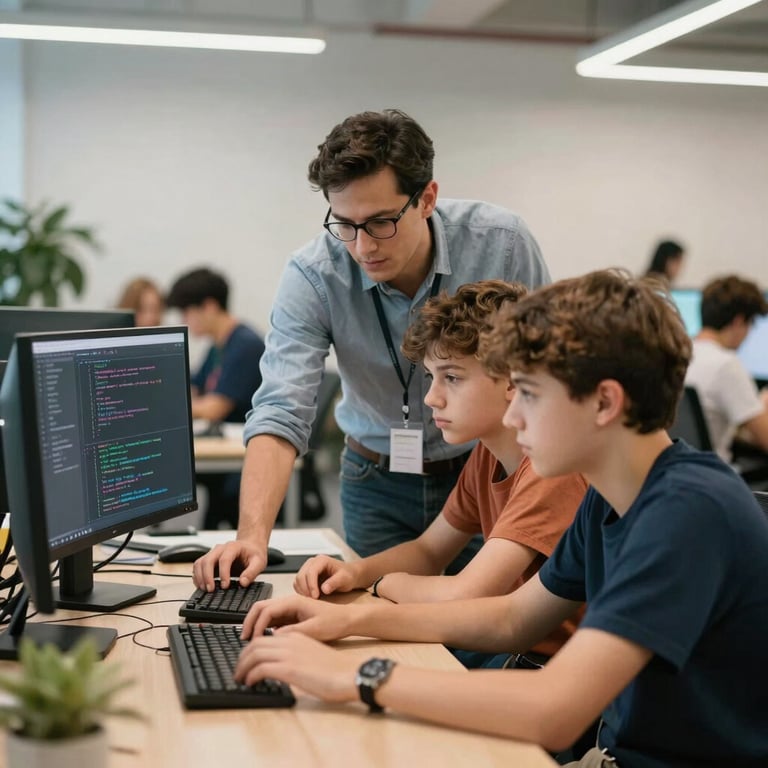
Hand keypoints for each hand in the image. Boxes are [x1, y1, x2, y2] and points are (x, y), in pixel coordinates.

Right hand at [191, 539, 265, 590]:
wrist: (249, 547)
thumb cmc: (253, 554)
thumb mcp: (259, 562)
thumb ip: (252, 572)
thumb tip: (243, 583)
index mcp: (233, 547)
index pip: (225, 559)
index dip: (224, 574)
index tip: (225, 586)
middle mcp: (220, 548)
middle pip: (208, 560)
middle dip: (207, 576)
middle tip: (211, 590)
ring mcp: (213, 553)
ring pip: (200, 563)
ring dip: (200, 577)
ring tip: (205, 590)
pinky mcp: (208, 560)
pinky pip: (198, 566)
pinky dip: (197, 576)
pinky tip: (201, 585)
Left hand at [234, 632, 357, 703]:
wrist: (349, 674)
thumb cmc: (334, 669)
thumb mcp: (311, 655)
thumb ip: (295, 655)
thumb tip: (281, 666)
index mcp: (296, 636)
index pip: (265, 636)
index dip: (251, 648)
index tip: (246, 661)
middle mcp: (290, 641)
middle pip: (255, 643)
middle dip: (242, 657)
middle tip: (238, 670)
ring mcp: (289, 654)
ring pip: (254, 654)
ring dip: (242, 667)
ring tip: (240, 678)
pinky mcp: (289, 669)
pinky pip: (261, 668)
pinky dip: (251, 675)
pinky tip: (250, 683)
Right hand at [240, 594, 353, 641]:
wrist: (347, 619)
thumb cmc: (334, 622)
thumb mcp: (315, 629)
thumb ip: (294, 632)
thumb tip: (274, 636)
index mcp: (294, 601)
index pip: (267, 610)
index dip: (257, 625)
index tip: (254, 641)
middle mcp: (289, 602)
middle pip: (261, 607)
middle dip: (250, 621)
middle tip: (243, 638)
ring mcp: (289, 609)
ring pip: (265, 613)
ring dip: (256, 624)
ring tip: (250, 641)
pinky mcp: (291, 616)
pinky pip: (273, 619)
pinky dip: (264, 627)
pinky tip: (263, 641)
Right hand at [293, 555, 362, 597]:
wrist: (349, 575)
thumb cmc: (348, 575)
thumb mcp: (345, 579)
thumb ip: (335, 582)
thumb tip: (324, 589)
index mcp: (321, 560)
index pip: (311, 572)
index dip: (311, 585)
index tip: (315, 597)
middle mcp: (312, 562)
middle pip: (301, 576)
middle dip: (305, 589)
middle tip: (313, 601)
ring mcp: (308, 568)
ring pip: (298, 580)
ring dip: (302, 591)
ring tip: (313, 600)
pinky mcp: (306, 576)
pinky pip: (298, 584)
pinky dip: (301, 591)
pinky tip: (311, 597)